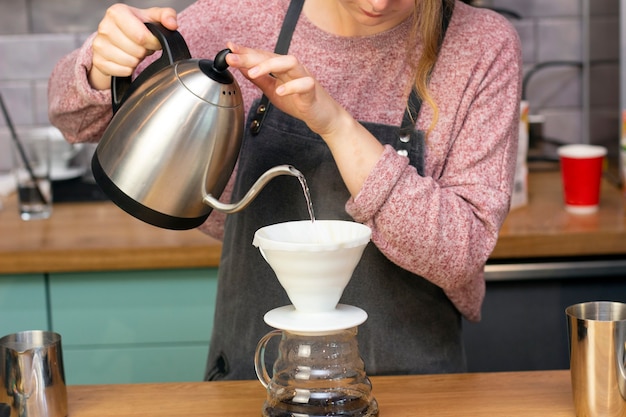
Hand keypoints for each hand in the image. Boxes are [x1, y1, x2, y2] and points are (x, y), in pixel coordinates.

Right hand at [88, 4, 177, 89]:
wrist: (116, 39)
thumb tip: (172, 24)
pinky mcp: (98, 61)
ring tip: (134, 52)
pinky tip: (126, 60)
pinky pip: (122, 71)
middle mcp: (104, 27)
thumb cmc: (136, 27)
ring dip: (136, 60)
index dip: (152, 43)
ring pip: (129, 62)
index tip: (153, 42)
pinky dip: (128, 69)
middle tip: (142, 47)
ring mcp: (99, 44)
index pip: (141, 36)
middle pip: (136, 51)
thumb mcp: (152, 17)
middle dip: (144, 51)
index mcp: (117, 12)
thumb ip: (167, 16)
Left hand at [225, 42, 383, 196]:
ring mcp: (304, 78)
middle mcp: (293, 69)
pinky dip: (291, 87)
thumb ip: (260, 79)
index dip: (245, 51)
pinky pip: (304, 84)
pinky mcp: (313, 91)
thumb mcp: (273, 91)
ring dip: (269, 66)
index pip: (262, 56)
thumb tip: (242, 68)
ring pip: (289, 63)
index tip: (229, 48)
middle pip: (272, 56)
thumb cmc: (301, 102)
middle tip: (232, 58)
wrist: (323, 117)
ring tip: (253, 73)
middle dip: (250, 56)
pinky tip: (279, 92)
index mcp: (282, 69)